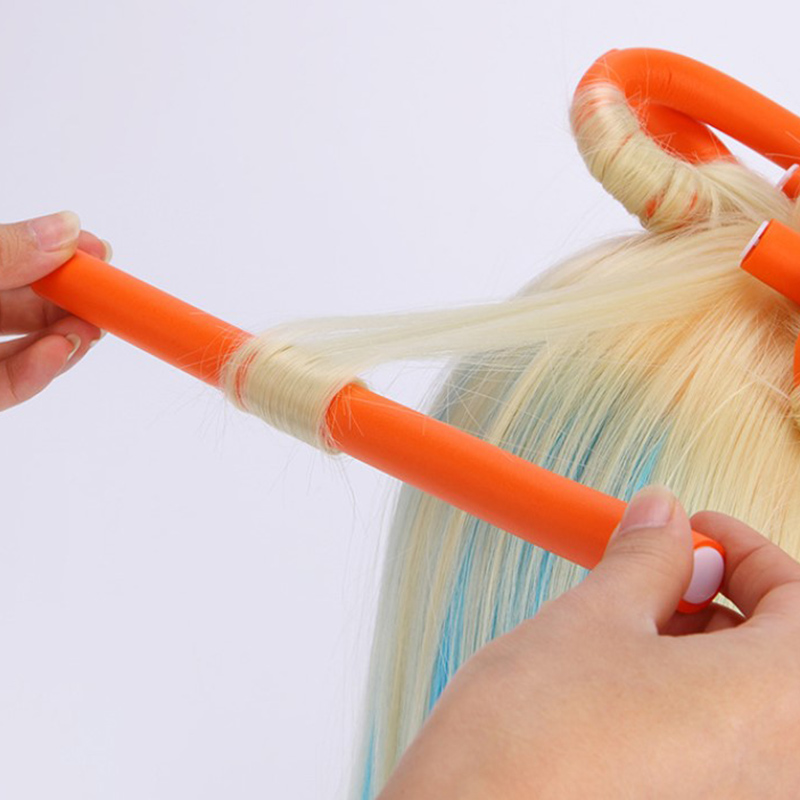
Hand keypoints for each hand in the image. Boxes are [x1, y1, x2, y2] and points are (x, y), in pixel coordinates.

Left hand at [0, 210, 108, 409]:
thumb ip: (4, 252)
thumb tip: (66, 230)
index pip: (17, 252)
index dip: (61, 251)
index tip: (100, 252)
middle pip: (27, 299)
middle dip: (73, 299)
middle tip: (106, 299)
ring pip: (26, 344)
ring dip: (65, 338)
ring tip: (88, 330)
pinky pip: (8, 385)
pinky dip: (38, 373)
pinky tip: (59, 354)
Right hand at [378, 485, 799, 798]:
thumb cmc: (532, 741)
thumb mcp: (592, 619)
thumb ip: (647, 559)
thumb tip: (663, 516)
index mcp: (778, 702)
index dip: (745, 550)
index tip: (695, 530)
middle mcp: (782, 769)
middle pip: (779, 654)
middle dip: (717, 600)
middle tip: (650, 578)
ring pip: (746, 705)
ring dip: (697, 653)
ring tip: (622, 635)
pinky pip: (721, 752)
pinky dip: (686, 707)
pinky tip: (619, 694)